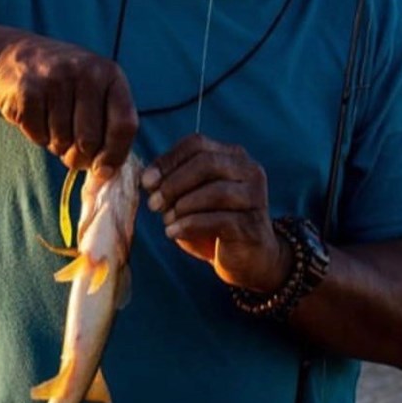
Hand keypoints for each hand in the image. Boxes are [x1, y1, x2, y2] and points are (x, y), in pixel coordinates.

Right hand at [0, 32, 137, 169]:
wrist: (9, 53)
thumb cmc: (61, 82)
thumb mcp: (93, 90)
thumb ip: (108, 125)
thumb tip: (106, 174)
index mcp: (110, 74)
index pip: (124, 125)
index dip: (115, 155)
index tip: (104, 170)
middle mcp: (86, 73)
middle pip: (90, 141)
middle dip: (79, 156)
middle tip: (70, 148)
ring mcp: (56, 79)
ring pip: (62, 142)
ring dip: (56, 144)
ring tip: (52, 123)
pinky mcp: (27, 90)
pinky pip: (38, 135)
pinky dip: (36, 135)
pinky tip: (35, 116)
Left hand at [142, 134, 293, 291]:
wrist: (248, 259)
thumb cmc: (214, 224)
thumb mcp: (193, 197)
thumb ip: (175, 182)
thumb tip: (148, 179)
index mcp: (233, 156)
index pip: (197, 144)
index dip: (168, 160)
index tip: (146, 182)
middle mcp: (249, 171)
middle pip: (207, 163)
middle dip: (173, 183)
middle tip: (153, 203)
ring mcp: (255, 198)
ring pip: (215, 192)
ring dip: (182, 206)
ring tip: (166, 220)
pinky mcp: (252, 226)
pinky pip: (218, 220)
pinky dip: (190, 225)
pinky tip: (173, 233)